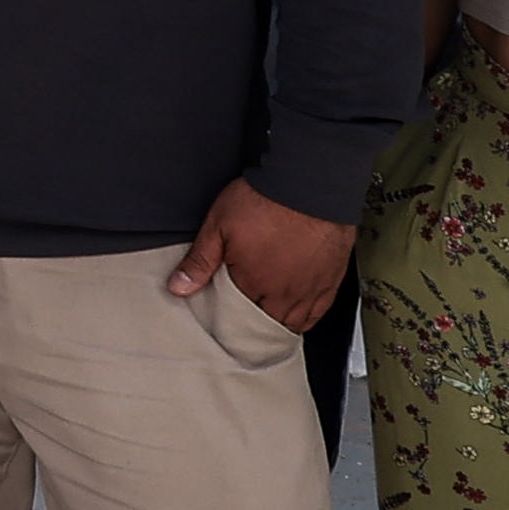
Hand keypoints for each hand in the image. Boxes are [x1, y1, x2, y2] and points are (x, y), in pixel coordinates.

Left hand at [171, 182, 351, 330]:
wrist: (309, 182)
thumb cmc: (266, 199)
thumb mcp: (219, 224)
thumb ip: (200, 260)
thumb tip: (179, 287)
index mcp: (254, 284)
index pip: (238, 319)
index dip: (229, 321)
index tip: (222, 322)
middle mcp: (284, 293)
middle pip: (267, 325)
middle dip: (253, 327)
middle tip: (243, 326)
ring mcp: (310, 289)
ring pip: (293, 324)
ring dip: (279, 325)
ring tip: (267, 324)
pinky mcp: (330, 280)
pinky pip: (317, 313)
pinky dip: (305, 319)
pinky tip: (296, 317)